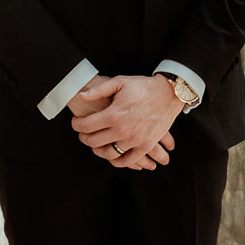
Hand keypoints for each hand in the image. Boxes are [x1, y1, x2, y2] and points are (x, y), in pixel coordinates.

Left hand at [69, 74, 184, 166]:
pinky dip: (118, 161)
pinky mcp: (146, 146)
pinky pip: (128, 161)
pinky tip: (112, 156)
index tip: (75, 122)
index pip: (86, 126)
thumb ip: (98, 90)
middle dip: (84, 138)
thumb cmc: (142, 86)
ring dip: (98, 151)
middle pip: (94, 142)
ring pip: (109, 154)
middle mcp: (122, 130)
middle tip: (82, 133)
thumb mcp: (119, 82)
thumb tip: (81, 96)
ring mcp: (135, 140)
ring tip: (95, 144)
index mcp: (113, 114)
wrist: (168, 93)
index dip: (76, 124)